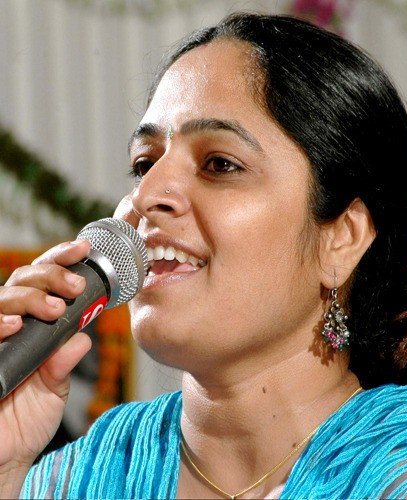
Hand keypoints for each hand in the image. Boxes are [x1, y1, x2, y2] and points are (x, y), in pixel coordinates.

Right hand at [0, 240, 91, 495]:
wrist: (4, 457)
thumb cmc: (27, 420)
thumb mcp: (54, 388)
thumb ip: (63, 363)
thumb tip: (81, 340)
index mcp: (32, 326)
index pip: (42, 283)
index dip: (60, 262)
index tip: (83, 250)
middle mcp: (8, 325)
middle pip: (22, 281)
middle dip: (51, 276)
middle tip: (75, 288)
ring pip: (1, 298)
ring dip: (29, 296)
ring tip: (53, 308)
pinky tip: (13, 324)